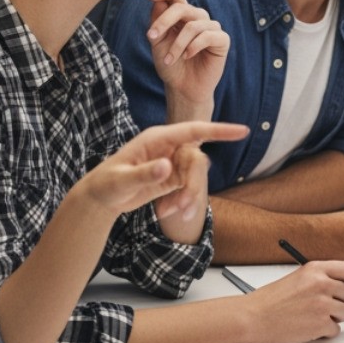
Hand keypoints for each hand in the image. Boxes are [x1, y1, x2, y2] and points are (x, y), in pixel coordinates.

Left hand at [84, 121, 247, 217]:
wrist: (101, 198)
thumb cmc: (106, 184)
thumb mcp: (122, 180)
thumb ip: (145, 173)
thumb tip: (167, 166)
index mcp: (157, 138)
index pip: (194, 131)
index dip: (219, 130)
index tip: (242, 131)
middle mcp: (168, 148)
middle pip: (196, 161)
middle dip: (193, 185)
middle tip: (182, 208)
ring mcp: (171, 162)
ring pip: (195, 177)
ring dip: (187, 197)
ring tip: (169, 212)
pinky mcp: (172, 177)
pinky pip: (187, 189)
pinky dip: (179, 202)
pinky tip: (162, 211)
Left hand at [147, 0, 228, 115]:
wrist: (182, 87)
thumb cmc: (170, 64)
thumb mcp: (158, 42)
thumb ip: (157, 21)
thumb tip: (158, 1)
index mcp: (182, 14)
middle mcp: (198, 17)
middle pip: (182, 8)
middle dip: (164, 22)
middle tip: (152, 37)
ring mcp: (211, 27)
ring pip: (193, 26)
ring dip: (177, 44)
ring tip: (169, 59)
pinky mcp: (222, 40)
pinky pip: (208, 36)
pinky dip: (193, 47)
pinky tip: (187, 56)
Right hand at [241, 261, 343, 342]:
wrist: (252, 317)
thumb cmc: (270, 300)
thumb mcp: (298, 277)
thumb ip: (321, 278)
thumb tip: (343, 286)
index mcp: (316, 269)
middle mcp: (321, 283)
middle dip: (343, 303)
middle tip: (329, 308)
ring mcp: (322, 304)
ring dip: (335, 318)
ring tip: (316, 318)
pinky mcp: (320, 324)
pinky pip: (336, 330)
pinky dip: (325, 332)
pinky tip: (309, 327)